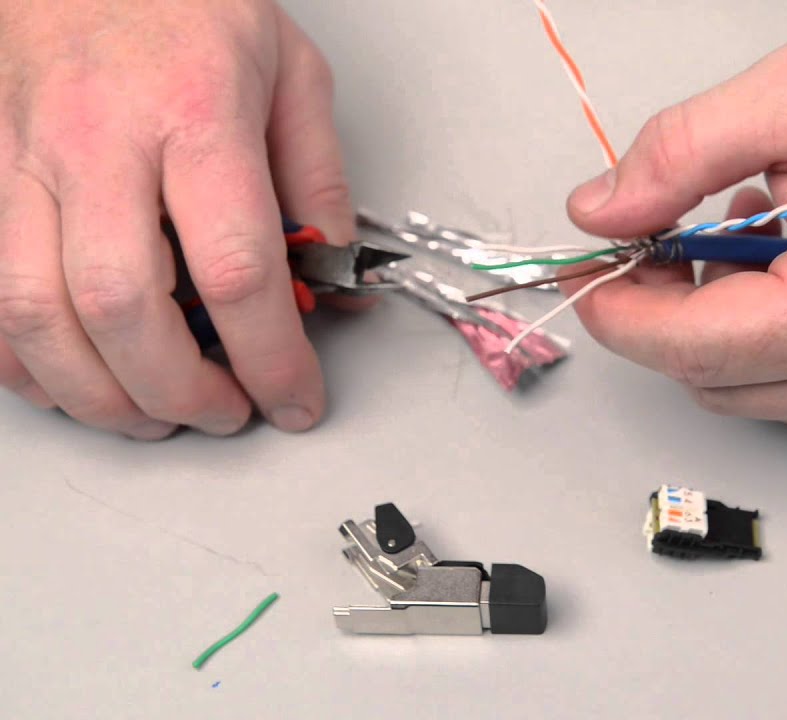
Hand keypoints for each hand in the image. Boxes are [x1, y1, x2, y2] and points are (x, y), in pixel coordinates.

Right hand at [0, 0, 354, 438]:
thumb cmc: (189, 2)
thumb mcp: (291, 73)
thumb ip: (318, 182)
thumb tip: (336, 282)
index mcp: (195, 114)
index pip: (235, 268)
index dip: (271, 357)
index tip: (297, 400)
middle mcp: (98, 141)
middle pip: (120, 306)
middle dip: (177, 389)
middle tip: (224, 413)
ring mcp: (22, 158)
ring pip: (33, 311)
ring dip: (97, 394)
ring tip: (155, 416)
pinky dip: (22, 362)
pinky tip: (73, 382)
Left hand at [564, 24, 786, 430]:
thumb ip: (683, 151)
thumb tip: (602, 212)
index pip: (702, 348)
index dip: (628, 315)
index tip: (593, 278)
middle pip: (720, 382)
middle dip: (671, 316)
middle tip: (663, 242)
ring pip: (758, 396)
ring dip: (725, 329)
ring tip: (753, 240)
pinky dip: (776, 342)